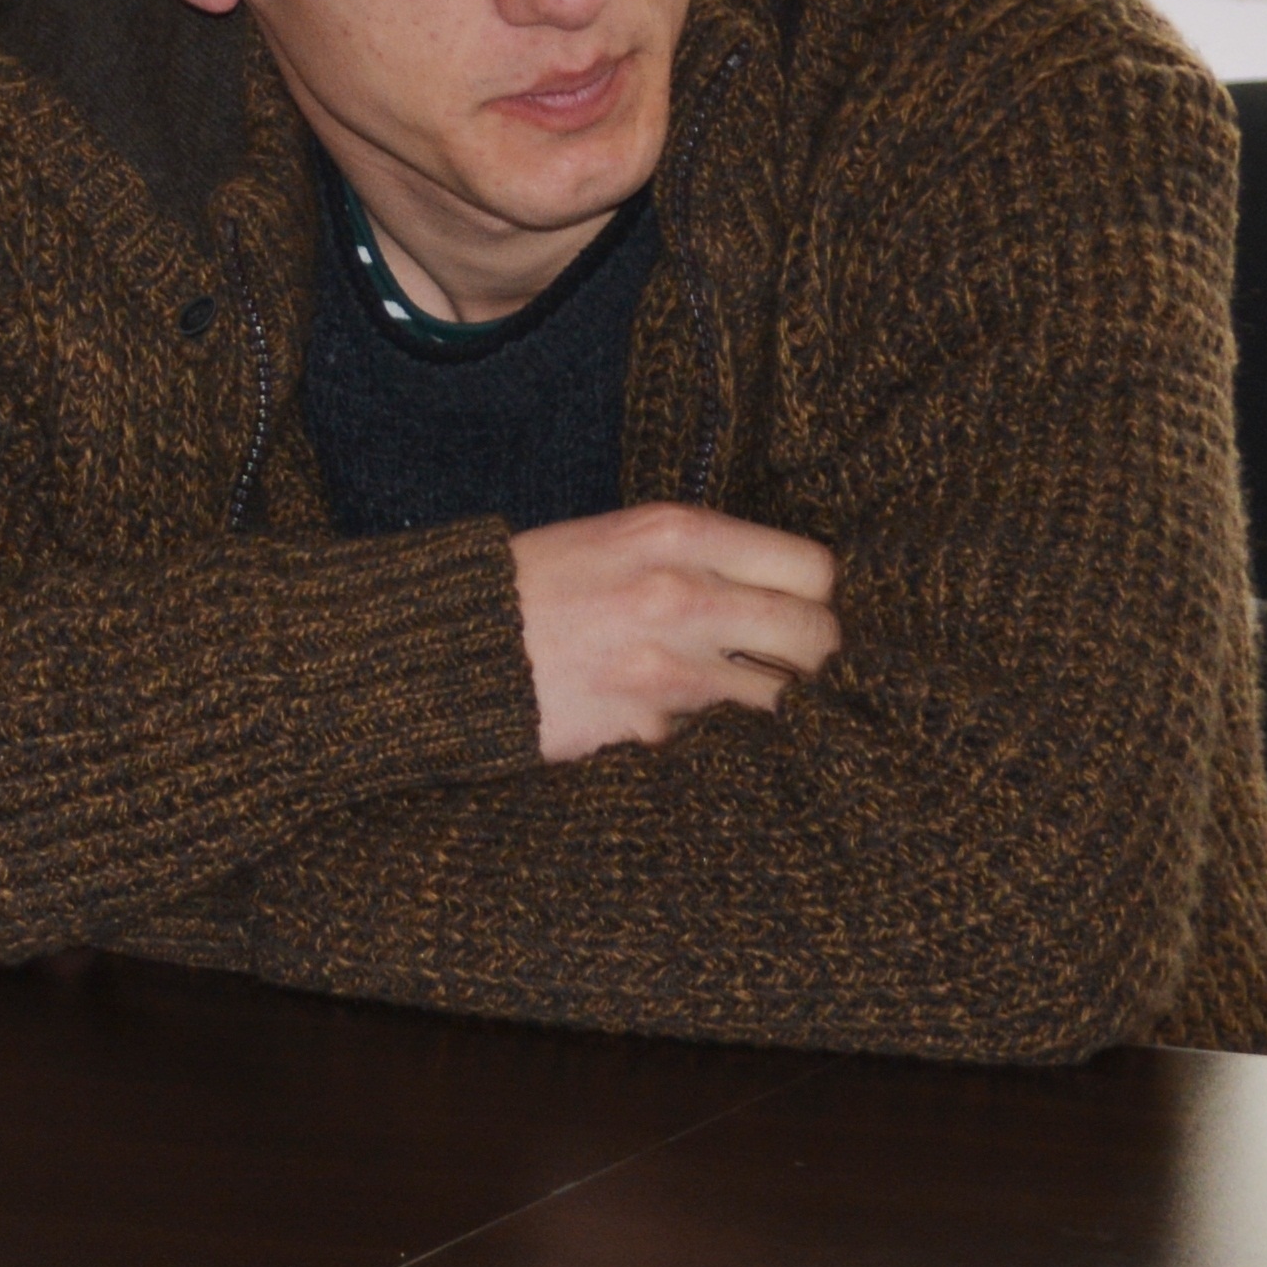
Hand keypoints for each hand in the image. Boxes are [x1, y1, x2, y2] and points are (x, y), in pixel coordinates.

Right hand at [515, 502, 842, 761]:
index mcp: (676, 533)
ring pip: (783, 697)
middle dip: (808, 656)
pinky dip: (704, 730)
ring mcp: (670, 665)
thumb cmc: (535, 585)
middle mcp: (683, 593)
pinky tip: (669, 711)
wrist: (450, 643)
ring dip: (763, 700)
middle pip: (817, 636)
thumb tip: (780, 592)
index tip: (793, 609)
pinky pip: (717, 734)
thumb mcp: (617, 538)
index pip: (813, 567)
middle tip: (776, 661)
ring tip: (726, 691)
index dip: (813, 596)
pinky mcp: (650, 724)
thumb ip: (698, 556)